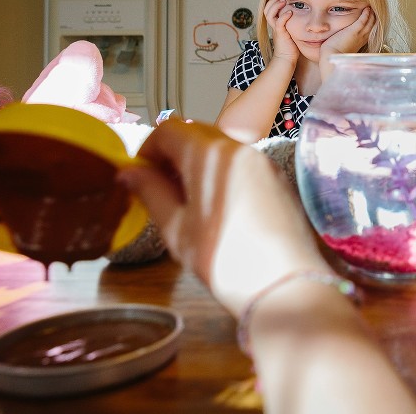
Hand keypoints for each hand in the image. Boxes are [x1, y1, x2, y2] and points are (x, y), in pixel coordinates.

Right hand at [118, 119, 329, 315]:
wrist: (285, 285)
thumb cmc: (225, 260)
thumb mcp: (177, 229)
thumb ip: (151, 192)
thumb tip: (130, 173)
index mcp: (210, 154)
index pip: (169, 129)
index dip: (147, 148)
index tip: (139, 174)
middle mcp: (240, 148)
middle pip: (197, 133)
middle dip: (173, 154)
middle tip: (159, 188)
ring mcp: (263, 162)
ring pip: (221, 147)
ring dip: (198, 163)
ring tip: (186, 201)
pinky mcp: (277, 179)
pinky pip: (242, 163)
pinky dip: (222, 173)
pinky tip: (216, 206)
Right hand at [264, 0, 299, 65]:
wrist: (286, 60)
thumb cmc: (290, 47)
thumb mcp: (291, 32)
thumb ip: (292, 23)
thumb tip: (301, 15)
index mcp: (275, 24)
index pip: (269, 9)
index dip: (273, 1)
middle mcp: (273, 26)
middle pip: (266, 9)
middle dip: (273, 0)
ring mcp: (276, 30)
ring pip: (269, 14)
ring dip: (276, 5)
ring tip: (283, 0)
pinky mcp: (280, 34)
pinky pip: (279, 23)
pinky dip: (284, 16)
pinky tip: (290, 12)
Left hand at [319, 7, 375, 79]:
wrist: (331, 56)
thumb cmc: (333, 53)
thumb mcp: (341, 47)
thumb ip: (343, 42)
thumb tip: (337, 39)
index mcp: (358, 43)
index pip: (368, 33)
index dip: (370, 25)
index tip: (371, 19)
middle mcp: (361, 39)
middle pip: (372, 27)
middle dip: (374, 19)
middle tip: (374, 11)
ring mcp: (359, 35)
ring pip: (370, 23)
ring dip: (372, 15)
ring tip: (372, 8)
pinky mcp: (354, 31)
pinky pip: (363, 20)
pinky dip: (366, 14)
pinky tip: (366, 9)